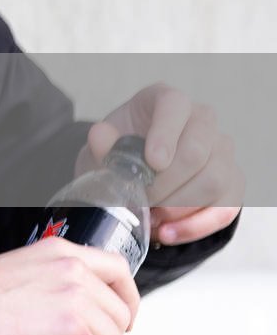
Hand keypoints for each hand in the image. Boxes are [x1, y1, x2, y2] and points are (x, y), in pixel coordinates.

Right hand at [0, 236, 140, 334]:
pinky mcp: (74, 332)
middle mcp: (74, 270)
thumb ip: (56, 289)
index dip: (124, 305)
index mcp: (61, 252)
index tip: (110, 325)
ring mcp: (77, 300)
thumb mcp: (22, 277)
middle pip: (120, 320)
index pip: (119, 272)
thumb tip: (82, 332)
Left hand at [83, 83, 243, 245]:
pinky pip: (224, 209)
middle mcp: (201, 121)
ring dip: (178, 207)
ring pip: (214, 181)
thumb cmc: (119, 152)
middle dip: (165, 183)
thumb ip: (101, 141)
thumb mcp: (102, 145)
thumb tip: (101, 136)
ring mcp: (222, 152)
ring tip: (149, 217)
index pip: (175, 106)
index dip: (165, 134)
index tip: (152, 162)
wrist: (133, 175)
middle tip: (140, 200)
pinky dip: (194, 227)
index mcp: (167, 101)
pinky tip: (166, 233)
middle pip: (197, 151)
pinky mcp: (232, 184)